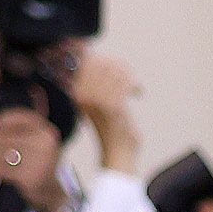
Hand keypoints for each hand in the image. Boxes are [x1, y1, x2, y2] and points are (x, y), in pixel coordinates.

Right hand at [59, 41, 140, 163]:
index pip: (84, 60)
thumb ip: (93, 82)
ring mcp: (97, 100)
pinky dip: (134, 83)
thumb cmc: (110, 128)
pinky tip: (137, 91)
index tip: (113, 67)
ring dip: (128, 75)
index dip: (101, 59)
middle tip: (127, 79)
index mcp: (75, 92)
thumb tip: (99, 58)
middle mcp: (82, 94)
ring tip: (132, 86)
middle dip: (117, 66)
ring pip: (114, 70)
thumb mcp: (95, 103)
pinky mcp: (113, 106)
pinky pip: (125, 82)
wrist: (118, 154)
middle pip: (100, 62)